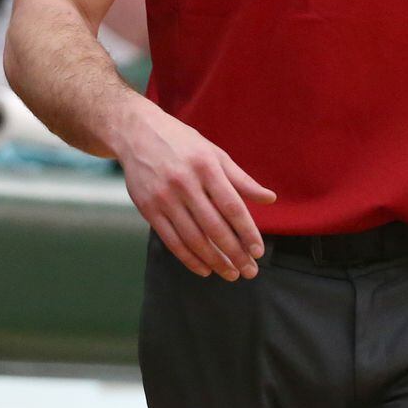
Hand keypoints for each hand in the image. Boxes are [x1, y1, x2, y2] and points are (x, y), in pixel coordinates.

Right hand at [116, 97, 275, 280]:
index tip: (258, 251)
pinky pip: (171, 241)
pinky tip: (205, 269)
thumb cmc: (182, 143)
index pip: (232, 206)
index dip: (247, 231)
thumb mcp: (215, 153)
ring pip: (193, 238)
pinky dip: (189, 259)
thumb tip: (270, 199)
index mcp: (206, 167)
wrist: (136, 133)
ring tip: (231, 273)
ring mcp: (164, 198)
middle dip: (234, 253)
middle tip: (250, 271)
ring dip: (215, 261)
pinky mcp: (147, 209)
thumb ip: (241, 179)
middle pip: (214, 227)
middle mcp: (185, 183)